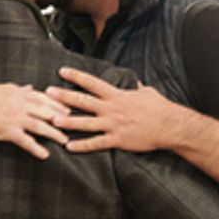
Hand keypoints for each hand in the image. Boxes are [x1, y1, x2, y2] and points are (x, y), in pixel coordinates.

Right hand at [0, 83, 69, 159]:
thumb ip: (15, 88)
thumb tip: (29, 87)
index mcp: (16, 92)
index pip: (42, 97)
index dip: (56, 104)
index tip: (66, 109)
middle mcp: (19, 104)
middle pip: (46, 111)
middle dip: (61, 118)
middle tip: (71, 124)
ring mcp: (14, 118)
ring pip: (41, 126)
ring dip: (54, 133)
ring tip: (64, 140)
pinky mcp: (7, 131)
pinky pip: (26, 141)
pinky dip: (36, 148)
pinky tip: (44, 154)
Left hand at [45, 67, 186, 152]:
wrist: (171, 126)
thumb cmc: (160, 108)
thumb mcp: (147, 92)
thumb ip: (135, 88)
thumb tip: (133, 83)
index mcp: (117, 95)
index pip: (92, 83)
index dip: (76, 76)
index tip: (62, 71)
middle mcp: (112, 109)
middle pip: (83, 101)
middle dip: (64, 97)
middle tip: (47, 93)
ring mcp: (114, 125)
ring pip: (86, 123)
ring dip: (68, 122)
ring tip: (51, 121)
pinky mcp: (118, 140)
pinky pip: (96, 143)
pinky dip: (82, 146)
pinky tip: (69, 147)